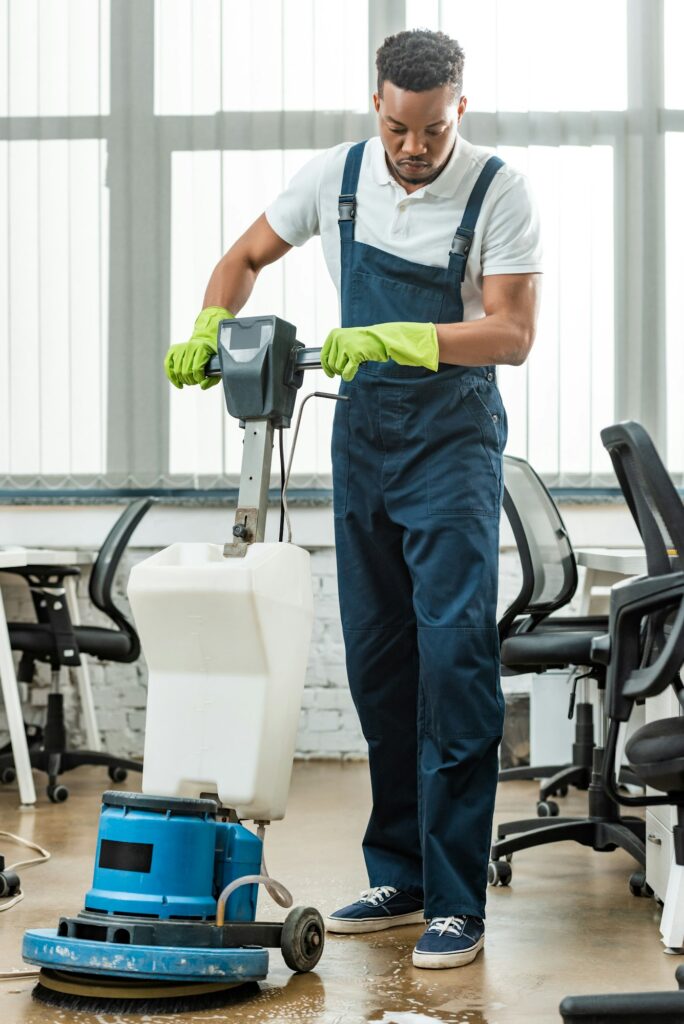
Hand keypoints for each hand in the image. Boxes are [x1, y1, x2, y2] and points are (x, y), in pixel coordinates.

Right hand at [164, 307, 233, 389]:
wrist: (207, 340)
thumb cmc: (213, 355)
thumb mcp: (218, 365)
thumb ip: (213, 378)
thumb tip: (202, 386)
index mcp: (202, 348)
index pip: (196, 369)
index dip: (199, 379)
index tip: (202, 380)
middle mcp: (190, 346)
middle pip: (185, 371)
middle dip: (191, 380)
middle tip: (196, 381)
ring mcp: (181, 347)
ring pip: (176, 370)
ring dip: (183, 380)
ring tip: (189, 381)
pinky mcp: (174, 350)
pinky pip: (168, 364)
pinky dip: (171, 376)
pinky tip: (178, 383)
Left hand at [321, 322, 438, 381]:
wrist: (382, 338)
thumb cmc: (365, 340)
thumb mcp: (346, 340)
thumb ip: (336, 350)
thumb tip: (327, 366)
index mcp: (334, 334)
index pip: (324, 355)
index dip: (326, 367)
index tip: (330, 374)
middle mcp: (338, 338)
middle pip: (331, 364)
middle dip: (339, 370)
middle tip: (348, 368)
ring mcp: (346, 346)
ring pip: (338, 369)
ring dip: (345, 371)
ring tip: (354, 365)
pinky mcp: (355, 354)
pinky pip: (347, 372)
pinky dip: (349, 375)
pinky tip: (354, 372)